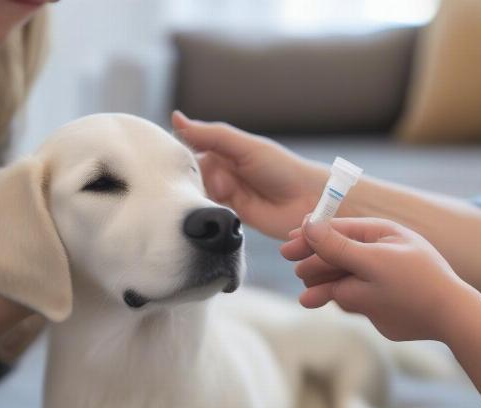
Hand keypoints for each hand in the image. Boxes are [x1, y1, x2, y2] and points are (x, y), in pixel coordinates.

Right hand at [172, 111, 326, 239]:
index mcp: (224, 148)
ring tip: (220, 194)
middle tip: (211, 182)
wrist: (307, 202)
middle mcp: (222, 169)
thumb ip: (212, 135)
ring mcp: (226, 193)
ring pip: (198, 193)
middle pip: (192, 172)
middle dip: (195, 177)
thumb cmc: (283, 169)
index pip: (191, 147)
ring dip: (202, 194)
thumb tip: (175, 119)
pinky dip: (208, 211)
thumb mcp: (246, 147)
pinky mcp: (230, 215)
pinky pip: (209, 213)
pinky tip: (214, 210)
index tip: (173, 159)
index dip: (181, 153)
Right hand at [281, 217, 470, 341]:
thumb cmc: (413, 283)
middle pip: (333, 253)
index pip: (337, 229)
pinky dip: (329, 298)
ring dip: (318, 284)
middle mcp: (372, 253)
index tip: (289, 244)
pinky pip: (343, 296)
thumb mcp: (372, 261)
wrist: (445, 318)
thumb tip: (307, 224)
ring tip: (306, 297)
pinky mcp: (370, 300)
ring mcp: (371, 277)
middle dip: (314, 262)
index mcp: (378, 234)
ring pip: (335, 277)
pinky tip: (312, 302)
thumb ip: (337, 246)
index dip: (311, 236)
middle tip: (296, 269)